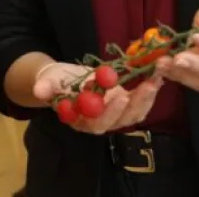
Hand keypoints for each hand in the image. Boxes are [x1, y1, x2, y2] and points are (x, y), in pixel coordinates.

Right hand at [33, 62, 162, 134]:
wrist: (62, 80)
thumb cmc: (55, 83)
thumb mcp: (48, 82)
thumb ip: (46, 87)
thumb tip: (39, 90)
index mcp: (83, 122)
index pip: (99, 124)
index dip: (111, 112)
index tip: (120, 97)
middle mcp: (102, 123)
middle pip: (123, 120)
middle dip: (138, 103)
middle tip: (148, 85)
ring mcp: (116, 115)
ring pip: (136, 112)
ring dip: (149, 96)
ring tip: (157, 77)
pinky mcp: (125, 104)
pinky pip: (140, 101)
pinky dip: (150, 89)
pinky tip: (158, 74)